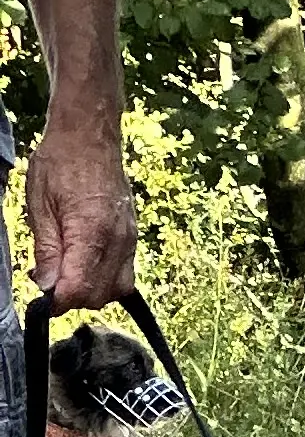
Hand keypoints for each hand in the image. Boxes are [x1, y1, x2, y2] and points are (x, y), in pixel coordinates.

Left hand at [26, 118, 135, 309]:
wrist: (91, 137)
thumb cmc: (61, 163)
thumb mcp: (39, 205)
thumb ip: (47, 250)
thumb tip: (47, 286)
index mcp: (91, 231)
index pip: (79, 288)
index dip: (59, 299)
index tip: (43, 297)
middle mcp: (118, 241)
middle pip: (100, 295)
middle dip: (74, 297)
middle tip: (51, 280)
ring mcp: (130, 241)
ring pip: (116, 290)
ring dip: (91, 290)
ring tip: (68, 272)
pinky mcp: (133, 239)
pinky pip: (124, 275)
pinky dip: (105, 279)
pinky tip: (86, 265)